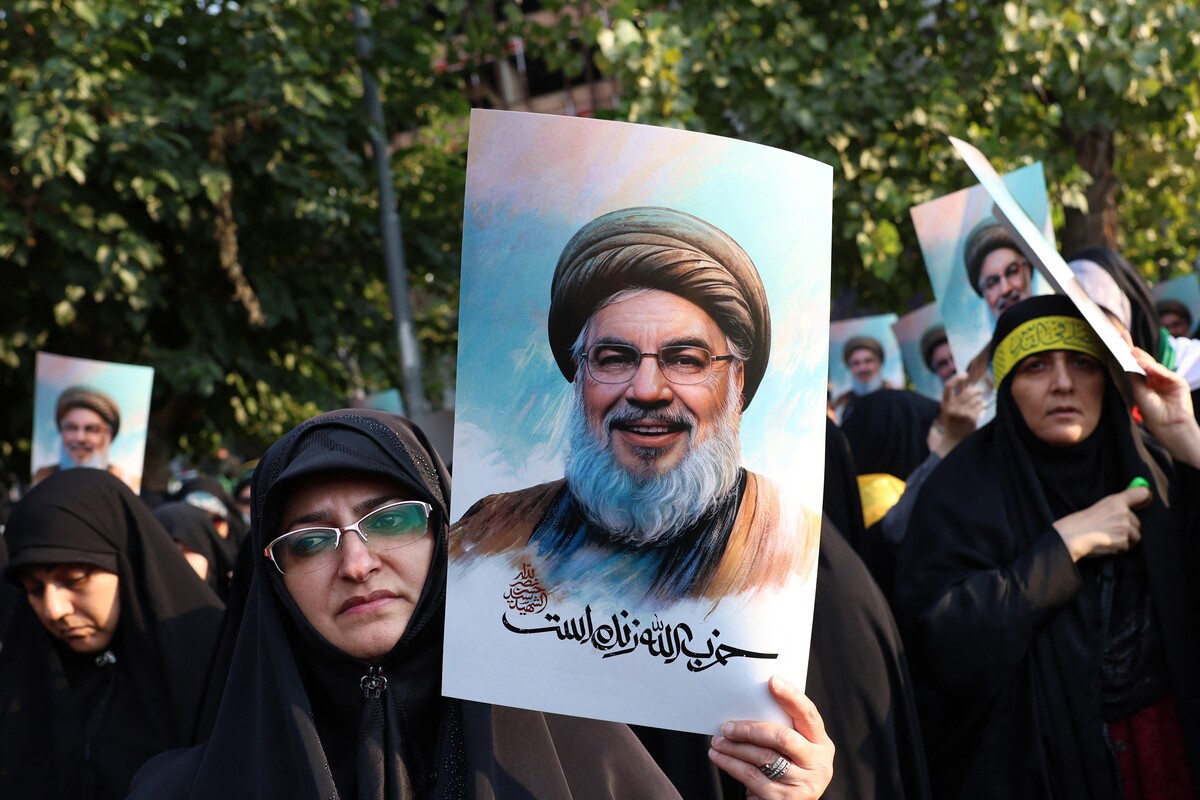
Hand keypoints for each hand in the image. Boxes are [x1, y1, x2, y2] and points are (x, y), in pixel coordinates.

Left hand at [709, 676, 833, 799]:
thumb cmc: (783, 771)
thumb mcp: (790, 750)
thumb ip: (779, 730)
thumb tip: (745, 706)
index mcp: (821, 743)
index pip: (808, 714)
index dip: (791, 696)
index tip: (772, 681)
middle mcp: (818, 764)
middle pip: (782, 737)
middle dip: (750, 729)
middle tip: (727, 726)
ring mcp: (805, 784)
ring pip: (764, 757)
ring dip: (735, 747)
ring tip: (717, 741)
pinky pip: (752, 777)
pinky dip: (731, 764)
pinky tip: (718, 757)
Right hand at [930, 375, 983, 456]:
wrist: (954, 439)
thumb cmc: (952, 421)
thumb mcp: (949, 409)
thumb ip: (956, 395)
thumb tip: (966, 379)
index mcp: (944, 404)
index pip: (948, 387)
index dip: (956, 378)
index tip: (965, 374)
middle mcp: (952, 408)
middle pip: (967, 392)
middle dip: (976, 390)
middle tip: (980, 390)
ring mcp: (961, 414)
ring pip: (976, 399)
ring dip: (980, 399)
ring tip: (979, 402)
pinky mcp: (970, 419)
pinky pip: (980, 406)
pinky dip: (982, 406)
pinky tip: (980, 409)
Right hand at [1053, 485, 1150, 560]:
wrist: (1072, 536)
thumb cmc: (1082, 521)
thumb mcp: (1101, 506)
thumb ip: (1117, 505)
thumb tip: (1132, 506)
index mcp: (1116, 501)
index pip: (1142, 493)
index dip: (1145, 498)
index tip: (1144, 502)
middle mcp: (1123, 513)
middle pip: (1137, 521)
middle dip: (1128, 528)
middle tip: (1111, 529)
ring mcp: (1124, 527)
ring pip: (1135, 536)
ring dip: (1125, 539)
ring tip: (1108, 538)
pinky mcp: (1123, 541)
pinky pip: (1128, 547)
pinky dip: (1118, 548)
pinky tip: (1106, 544)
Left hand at [1129, 346, 1199, 467]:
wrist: (1169, 426)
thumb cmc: (1153, 413)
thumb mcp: (1139, 392)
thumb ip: (1135, 376)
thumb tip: (1128, 360)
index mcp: (1147, 382)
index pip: (1137, 365)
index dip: (1128, 354)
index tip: (1118, 341)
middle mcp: (1157, 378)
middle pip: (1145, 361)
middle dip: (1133, 351)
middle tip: (1121, 337)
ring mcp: (1168, 379)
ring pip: (1153, 365)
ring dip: (1142, 358)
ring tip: (1130, 350)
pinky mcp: (1177, 381)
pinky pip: (1163, 372)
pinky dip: (1153, 367)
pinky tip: (1143, 363)